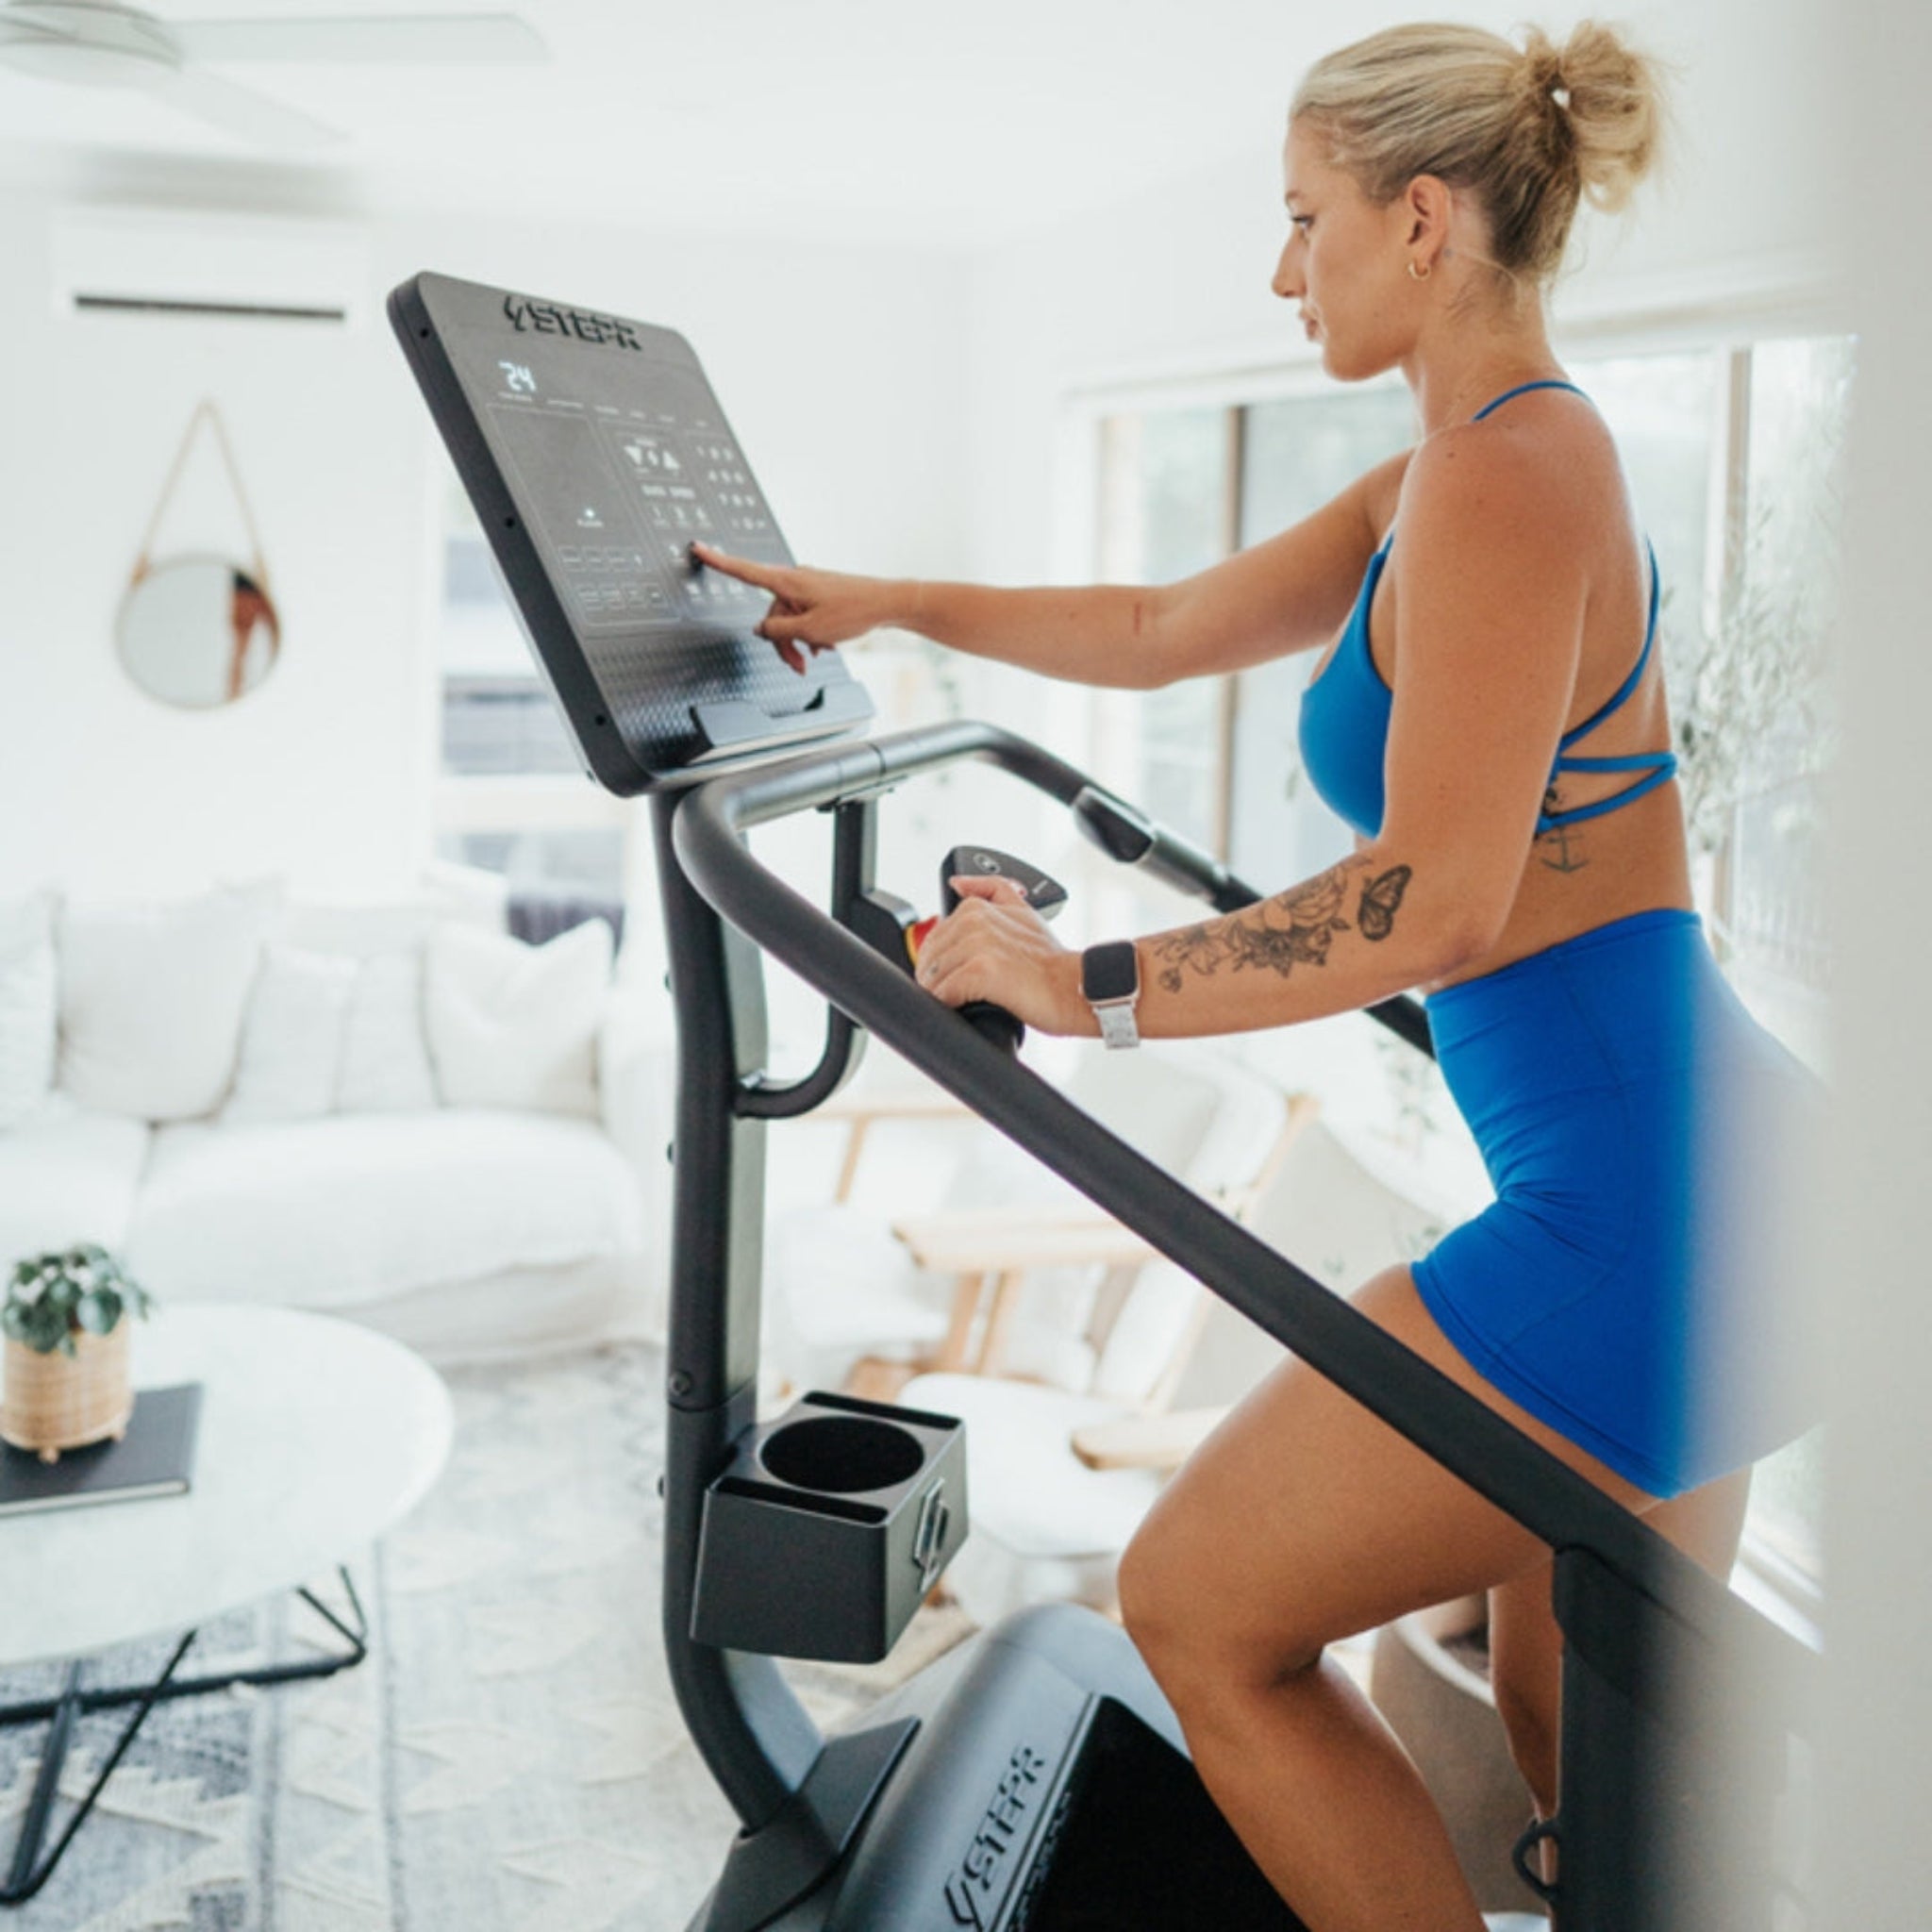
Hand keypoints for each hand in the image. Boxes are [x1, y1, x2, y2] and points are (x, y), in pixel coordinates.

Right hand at [689, 541, 894, 675]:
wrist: (886, 604)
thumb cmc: (854, 611)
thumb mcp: (810, 630)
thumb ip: (778, 631)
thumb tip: (759, 630)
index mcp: (787, 582)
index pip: (745, 571)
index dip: (719, 562)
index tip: (698, 547)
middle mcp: (795, 580)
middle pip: (770, 613)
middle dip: (781, 641)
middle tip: (798, 665)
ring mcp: (808, 587)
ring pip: (788, 619)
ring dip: (797, 642)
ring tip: (815, 656)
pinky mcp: (819, 594)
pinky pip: (803, 616)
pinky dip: (810, 633)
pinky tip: (825, 646)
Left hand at [913, 876, 1091, 1036]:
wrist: (1074, 987)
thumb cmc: (1050, 961)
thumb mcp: (1023, 911)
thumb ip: (990, 891)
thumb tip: (957, 882)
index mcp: (977, 908)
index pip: (935, 939)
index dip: (942, 961)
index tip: (959, 974)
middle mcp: (975, 920)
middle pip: (930, 958)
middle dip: (939, 979)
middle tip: (964, 992)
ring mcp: (977, 944)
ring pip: (934, 977)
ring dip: (944, 994)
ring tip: (968, 1000)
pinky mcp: (980, 971)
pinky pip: (944, 993)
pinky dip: (950, 1005)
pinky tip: (968, 1007)